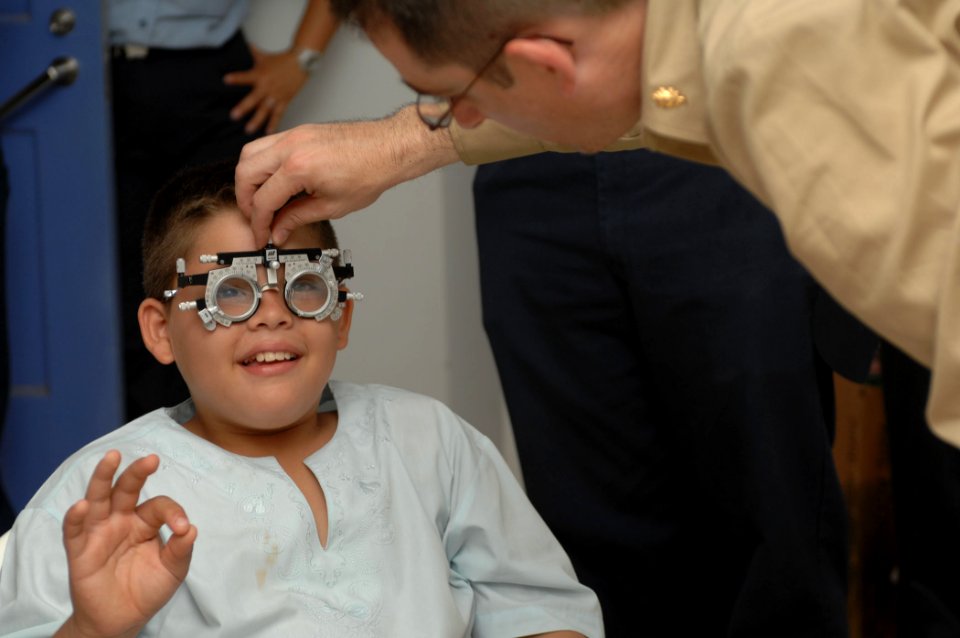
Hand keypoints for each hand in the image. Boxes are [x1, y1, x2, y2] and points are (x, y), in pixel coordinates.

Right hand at [57, 451, 195, 637]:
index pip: (159, 506)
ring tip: (112, 458)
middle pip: (127, 489)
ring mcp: (99, 532)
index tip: (183, 528)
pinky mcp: (80, 550)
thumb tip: (191, 529)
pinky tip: (82, 505)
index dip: (173, 513)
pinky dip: (75, 517)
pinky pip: (74, 530)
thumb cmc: (147, 588)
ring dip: (103, 477)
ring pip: (98, 498)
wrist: (122, 619)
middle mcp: (121, 520)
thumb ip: (181, 549)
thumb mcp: (173, 570)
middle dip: (137, 473)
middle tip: (152, 460)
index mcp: (145, 522)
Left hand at [224, 45, 308, 133]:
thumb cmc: (281, 60)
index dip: (236, 78)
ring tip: (248, 129)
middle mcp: (267, 86)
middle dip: (244, 107)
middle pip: (254, 99)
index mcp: (260, 74)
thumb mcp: (265, 56)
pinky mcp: (284, 100)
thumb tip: (247, 44)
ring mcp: (276, 95)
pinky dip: (273, 123)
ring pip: (265, 110)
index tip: (225, 80)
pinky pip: (278, 114)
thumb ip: (254, 53)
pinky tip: (268, 132)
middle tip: (234, 116)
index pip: (245, 76)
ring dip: (256, 120)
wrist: (301, 62)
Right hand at [235, 105, 460, 245]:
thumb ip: (298, 217)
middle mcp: (291, 147)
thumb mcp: (332, 206)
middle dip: (246, 201)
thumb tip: (279, 230)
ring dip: (249, 179)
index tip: (262, 236)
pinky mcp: (298, 131)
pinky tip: (272, 180)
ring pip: (250, 154)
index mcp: (299, 167)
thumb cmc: (369, 173)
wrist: (388, 148)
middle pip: (245, 173)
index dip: (259, 223)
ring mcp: (293, 135)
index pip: (263, 200)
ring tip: (260, 200)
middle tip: (257, 220)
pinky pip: (266, 145)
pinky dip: (261, 163)